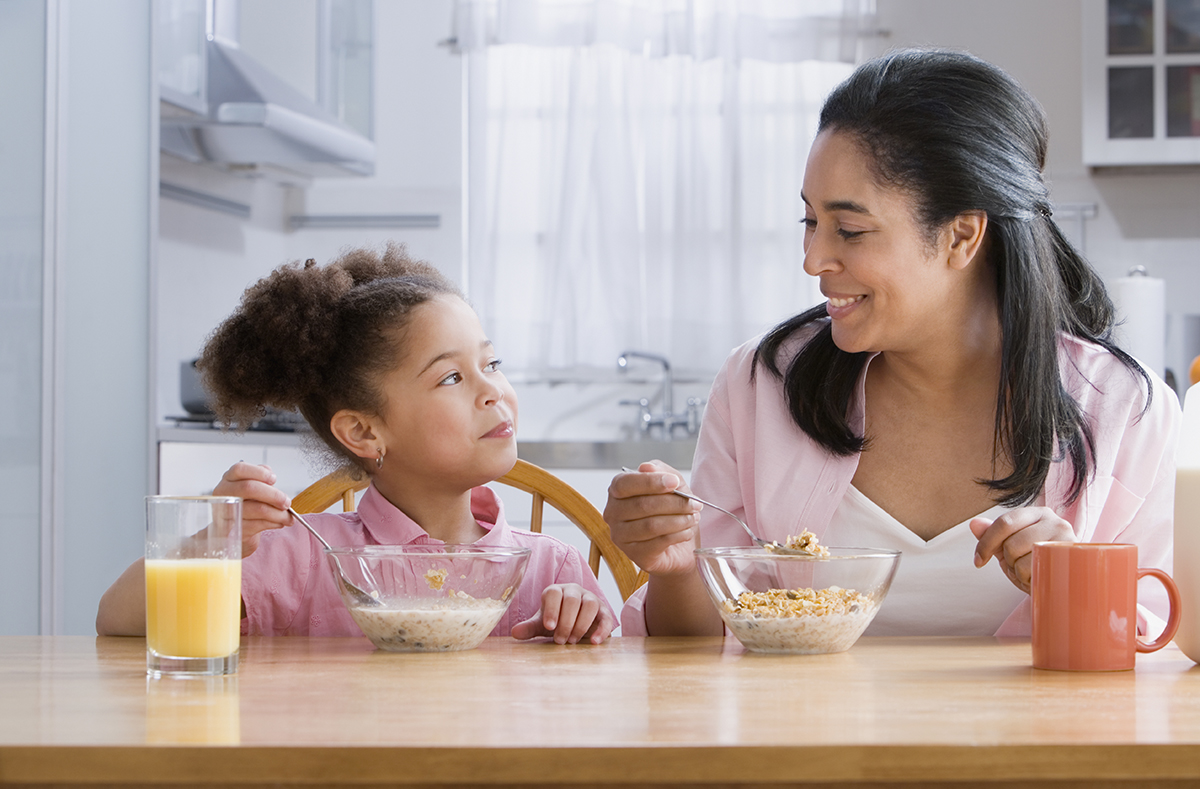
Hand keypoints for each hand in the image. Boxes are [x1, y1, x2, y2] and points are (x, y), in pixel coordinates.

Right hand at [213, 462, 291, 557]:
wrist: (234, 529)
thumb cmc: (247, 504)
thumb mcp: (254, 488)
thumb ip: (261, 479)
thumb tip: (271, 478)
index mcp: (229, 479)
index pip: (240, 469)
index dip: (259, 473)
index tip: (274, 479)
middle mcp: (224, 494)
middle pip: (249, 488)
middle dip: (274, 495)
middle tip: (287, 502)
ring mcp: (226, 513)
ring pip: (257, 509)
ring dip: (279, 514)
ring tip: (288, 517)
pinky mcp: (232, 530)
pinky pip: (258, 525)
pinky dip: (274, 523)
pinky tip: (279, 522)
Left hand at [511, 584, 614, 644]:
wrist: (577, 625)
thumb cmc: (558, 621)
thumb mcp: (543, 625)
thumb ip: (530, 628)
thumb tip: (515, 632)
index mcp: (557, 592)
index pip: (554, 594)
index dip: (552, 610)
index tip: (549, 627)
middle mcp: (574, 591)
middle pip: (572, 600)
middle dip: (566, 622)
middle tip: (560, 640)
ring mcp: (591, 599)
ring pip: (590, 604)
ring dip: (581, 624)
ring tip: (573, 641)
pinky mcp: (604, 611)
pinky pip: (606, 617)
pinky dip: (601, 630)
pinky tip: (594, 642)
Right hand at [603, 461, 701, 577]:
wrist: (678, 546)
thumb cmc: (670, 511)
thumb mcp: (671, 484)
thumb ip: (660, 471)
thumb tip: (646, 467)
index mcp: (617, 491)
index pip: (625, 483)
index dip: (650, 482)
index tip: (674, 482)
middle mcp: (613, 513)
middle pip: (642, 505)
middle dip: (674, 503)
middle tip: (695, 504)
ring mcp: (620, 536)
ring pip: (651, 525)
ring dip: (679, 520)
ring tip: (693, 518)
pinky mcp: (634, 555)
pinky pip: (658, 543)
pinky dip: (678, 535)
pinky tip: (687, 531)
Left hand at [969, 507, 1073, 593]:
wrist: (1068, 585)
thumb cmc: (1037, 563)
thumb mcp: (1011, 548)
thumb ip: (992, 535)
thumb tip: (974, 524)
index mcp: (1037, 514)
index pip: (1004, 523)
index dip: (986, 543)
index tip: (978, 561)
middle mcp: (1054, 521)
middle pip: (1011, 544)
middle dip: (1008, 561)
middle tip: (1019, 566)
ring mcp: (1065, 539)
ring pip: (1020, 559)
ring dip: (1018, 572)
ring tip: (1031, 571)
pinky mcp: (1069, 560)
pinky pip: (1033, 572)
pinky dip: (1028, 580)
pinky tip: (1039, 578)